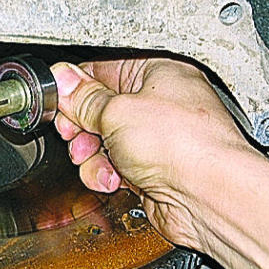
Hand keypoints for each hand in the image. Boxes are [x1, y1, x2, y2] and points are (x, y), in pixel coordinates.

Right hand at [51, 58, 257, 249]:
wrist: (209, 199)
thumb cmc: (186, 147)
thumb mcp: (116, 112)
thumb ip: (83, 98)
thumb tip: (62, 80)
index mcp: (158, 73)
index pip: (104, 70)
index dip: (77, 86)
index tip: (59, 99)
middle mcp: (159, 104)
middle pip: (100, 109)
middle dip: (81, 126)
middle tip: (75, 132)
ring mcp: (155, 139)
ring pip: (102, 141)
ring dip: (90, 154)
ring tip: (96, 159)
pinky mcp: (150, 170)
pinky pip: (113, 167)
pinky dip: (105, 174)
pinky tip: (112, 178)